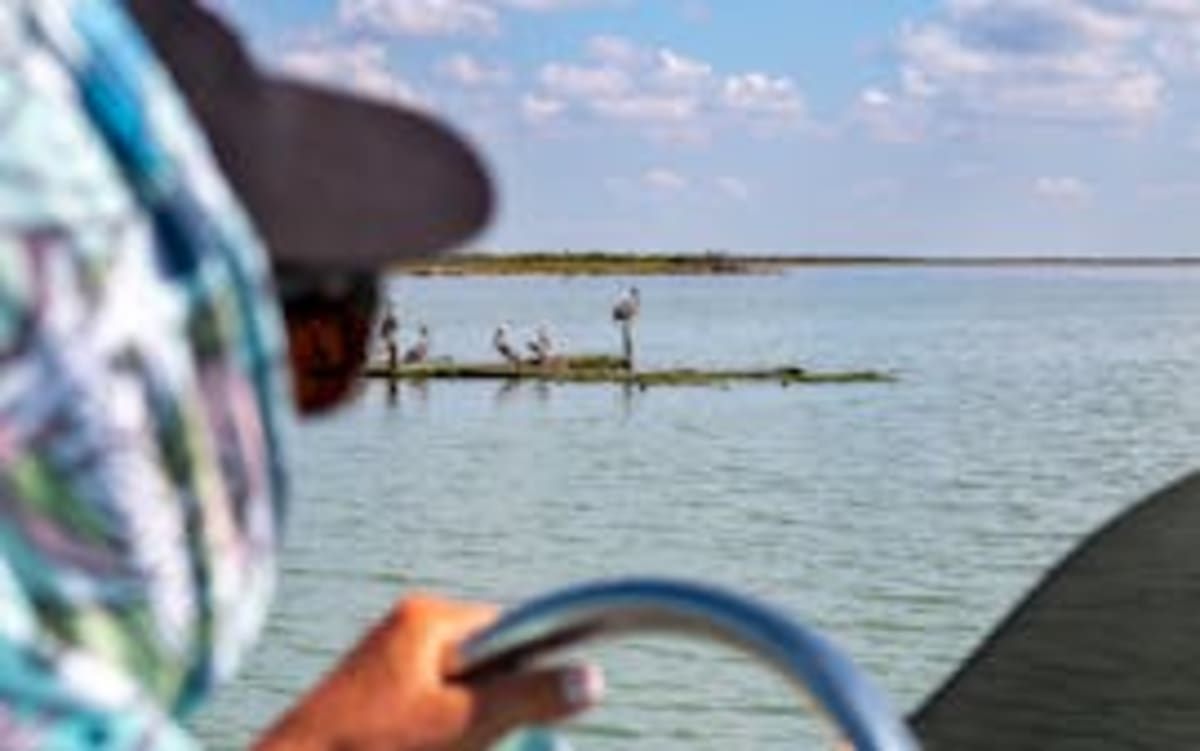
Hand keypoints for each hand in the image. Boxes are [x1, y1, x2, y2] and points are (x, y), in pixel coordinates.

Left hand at [253, 594, 603, 750]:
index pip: (508, 628)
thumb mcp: (460, 726)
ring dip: (469, 731)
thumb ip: (527, 698)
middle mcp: (404, 633)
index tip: (552, 700)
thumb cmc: (367, 747)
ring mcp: (383, 668)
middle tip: (485, 742)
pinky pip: (429, 714)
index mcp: (425, 620)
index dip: (535, 664)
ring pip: (457, 696)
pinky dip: (443, 739)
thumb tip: (592, 678)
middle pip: (485, 666)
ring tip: (455, 747)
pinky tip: (433, 750)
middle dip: (496, 711)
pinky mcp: (370, 702)